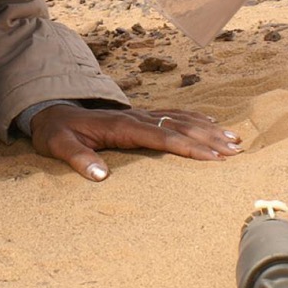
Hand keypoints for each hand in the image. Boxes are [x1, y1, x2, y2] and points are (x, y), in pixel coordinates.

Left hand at [29, 104, 242, 180]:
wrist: (51, 111)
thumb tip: (101, 175)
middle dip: (209, 138)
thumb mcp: (59, 147)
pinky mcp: (140, 116)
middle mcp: (135, 117)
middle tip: (236, 150)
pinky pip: (173, 115)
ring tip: (234, 139)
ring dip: (208, 129)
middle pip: (179, 126)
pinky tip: (211, 123)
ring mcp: (139, 115)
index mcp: (121, 126)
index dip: (188, 147)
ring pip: (181, 119)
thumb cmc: (57, 133)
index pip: (162, 137)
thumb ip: (78, 159)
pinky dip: (195, 119)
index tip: (212, 158)